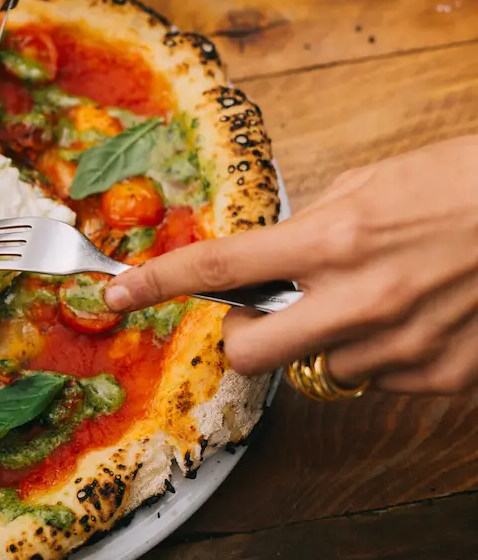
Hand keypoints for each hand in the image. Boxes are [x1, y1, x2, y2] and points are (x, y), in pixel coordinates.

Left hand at [104, 135, 477, 394]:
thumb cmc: (467, 181)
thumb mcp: (373, 183)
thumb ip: (312, 226)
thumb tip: (273, 256)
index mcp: (332, 240)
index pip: (218, 268)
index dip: (156, 282)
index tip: (116, 292)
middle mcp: (357, 302)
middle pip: (248, 351)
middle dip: (243, 334)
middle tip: (266, 311)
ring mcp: (400, 348)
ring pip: (319, 367)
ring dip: (325, 339)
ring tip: (378, 297)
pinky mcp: (441, 378)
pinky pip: (378, 377)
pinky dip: (380, 352)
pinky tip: (419, 315)